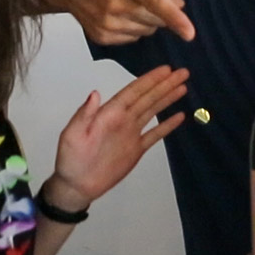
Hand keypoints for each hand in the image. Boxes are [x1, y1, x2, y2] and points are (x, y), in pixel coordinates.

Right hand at [37, 0, 195, 43]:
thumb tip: (178, 3)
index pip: (155, 1)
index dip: (175, 17)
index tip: (190, 33)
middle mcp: (115, 3)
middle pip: (157, 19)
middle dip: (162, 11)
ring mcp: (107, 23)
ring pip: (148, 30)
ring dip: (147, 19)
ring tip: (129, 2)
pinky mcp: (101, 37)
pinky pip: (134, 38)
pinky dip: (134, 27)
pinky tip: (119, 13)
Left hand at [43, 65, 189, 210]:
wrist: (76, 185)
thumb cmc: (71, 158)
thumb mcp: (73, 134)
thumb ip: (84, 114)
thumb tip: (95, 93)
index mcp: (109, 113)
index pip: (133, 92)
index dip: (150, 80)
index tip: (166, 69)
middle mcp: (123, 119)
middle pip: (148, 97)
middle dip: (165, 84)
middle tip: (182, 72)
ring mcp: (131, 133)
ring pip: (153, 111)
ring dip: (167, 98)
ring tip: (183, 86)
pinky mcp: (136, 149)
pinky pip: (155, 134)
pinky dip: (167, 125)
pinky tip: (179, 116)